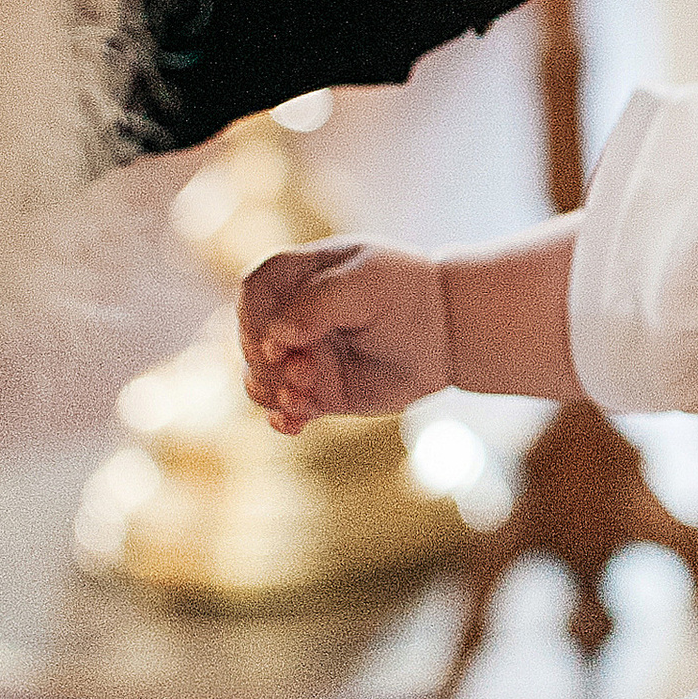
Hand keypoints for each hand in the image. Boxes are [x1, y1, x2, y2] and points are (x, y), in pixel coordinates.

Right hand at [239, 236, 452, 432]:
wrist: (447, 332)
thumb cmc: (407, 293)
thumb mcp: (367, 284)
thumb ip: (317, 304)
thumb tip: (274, 340)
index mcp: (297, 274)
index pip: (253, 292)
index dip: (255, 319)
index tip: (277, 342)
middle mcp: (290, 316)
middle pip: (249, 341)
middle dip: (268, 363)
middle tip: (307, 371)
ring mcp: (301, 355)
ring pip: (258, 379)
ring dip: (272, 392)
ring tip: (303, 397)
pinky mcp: (317, 391)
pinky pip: (282, 410)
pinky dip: (282, 418)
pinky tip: (294, 424)